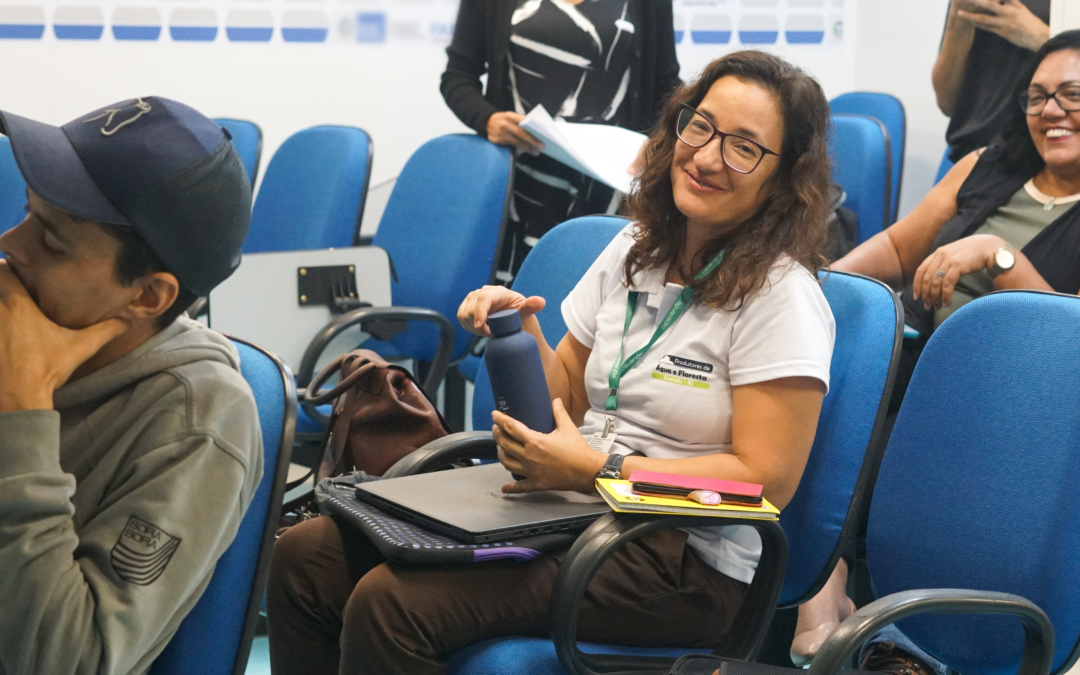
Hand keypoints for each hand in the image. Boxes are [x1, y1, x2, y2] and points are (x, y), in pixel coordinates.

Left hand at [0, 261, 127, 410]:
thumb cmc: (47, 369)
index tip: (16, 272)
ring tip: (8, 316)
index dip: (6, 267)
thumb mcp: (81, 347)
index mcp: (19, 305)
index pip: (1, 269)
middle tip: (12, 291)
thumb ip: (106, 330)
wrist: (19, 398)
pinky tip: (2, 339)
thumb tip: (129, 319)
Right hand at [457, 285, 545, 337]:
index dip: (479, 313)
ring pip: (464, 315)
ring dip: (473, 328)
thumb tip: (540, 301)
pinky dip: (468, 327)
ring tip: (487, 332)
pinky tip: (480, 329)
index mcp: (497, 292)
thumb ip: (531, 307)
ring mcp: (472, 298)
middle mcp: (482, 292)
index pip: (483, 299)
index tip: (480, 327)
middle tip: (492, 334)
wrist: (510, 317)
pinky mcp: (465, 306)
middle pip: (471, 309)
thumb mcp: (525, 312)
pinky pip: (461, 318)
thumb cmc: (518, 314)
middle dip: (479, 326)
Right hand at [485, 112, 543, 154]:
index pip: (523, 120)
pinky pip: (512, 145)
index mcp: (509, 116)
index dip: (533, 127)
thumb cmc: (503, 120)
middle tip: (542, 146)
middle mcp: (505, 124)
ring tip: (537, 152)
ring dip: (528, 147)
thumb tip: (536, 128)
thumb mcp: (510, 116)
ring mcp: (500, 133)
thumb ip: (520, 121)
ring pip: (517, 141)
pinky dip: (521, 149)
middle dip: (532, 140)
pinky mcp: (497, 140)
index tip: (543, 132)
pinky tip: (528, 150)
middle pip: (521, 133)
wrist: (485, 122)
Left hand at [492, 398, 604, 492]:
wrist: (587, 471)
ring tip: (500, 448)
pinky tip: (504, 488)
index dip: (500, 419)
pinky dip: (510, 488)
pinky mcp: (536, 483)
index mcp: (535, 441)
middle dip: (497, 434)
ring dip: (501, 454)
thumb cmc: (578, 449)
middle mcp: (528, 456)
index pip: (511, 428)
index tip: (494, 414)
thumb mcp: (568, 428)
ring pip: (507, 462)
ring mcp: (531, 471)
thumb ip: (559, 413)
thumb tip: (555, 400)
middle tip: (496, 428)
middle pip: (505, 443)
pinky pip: (520, 486)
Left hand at [912, 234, 1004, 309]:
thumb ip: (944, 264)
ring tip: (938, 307)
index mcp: (938, 253)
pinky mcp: (958, 265)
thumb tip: (935, 281)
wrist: (990, 247)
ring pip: (935, 283)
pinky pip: (947, 284)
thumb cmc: (973, 254)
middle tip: (928, 306)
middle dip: (926, 295)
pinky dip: (945, 295)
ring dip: (935, 298)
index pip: (921, 271)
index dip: (917, 285)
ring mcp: (949, 259)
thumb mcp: (954, 256)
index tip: (917, 297)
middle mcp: (941, 255)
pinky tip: (947, 302)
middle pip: (927, 279)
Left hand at [956, 0, 1048, 50]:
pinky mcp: (1002, 32)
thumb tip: (997, 1)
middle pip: (989, 4)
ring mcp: (1005, 22)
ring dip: (970, 16)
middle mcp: (1009, 12)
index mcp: (1015, 4)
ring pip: (984, 18)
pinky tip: (969, 21)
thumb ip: (1009, 3)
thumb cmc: (1029, 22)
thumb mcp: (1020, 9)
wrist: (1038, 36)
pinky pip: (986, 28)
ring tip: (959, 13)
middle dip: (976, 1)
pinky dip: (977, 24)